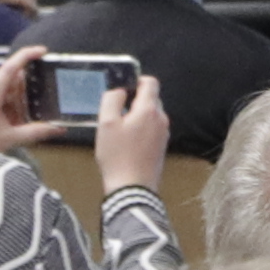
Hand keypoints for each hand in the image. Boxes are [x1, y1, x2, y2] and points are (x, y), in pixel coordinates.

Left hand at [0, 58, 44, 153]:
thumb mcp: (10, 138)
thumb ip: (36, 132)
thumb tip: (58, 129)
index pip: (10, 68)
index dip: (27, 56)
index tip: (42, 51)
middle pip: (13, 81)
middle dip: (26, 95)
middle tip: (29, 113)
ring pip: (7, 88)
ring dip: (16, 102)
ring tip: (13, 124)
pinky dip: (8, 105)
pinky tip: (7, 123)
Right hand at [96, 74, 174, 192]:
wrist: (132, 189)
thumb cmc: (117, 156)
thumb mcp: (106, 123)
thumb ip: (112, 99)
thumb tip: (119, 90)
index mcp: (149, 110)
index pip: (150, 82)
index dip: (135, 80)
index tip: (122, 89)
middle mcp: (161, 120)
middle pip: (150, 99)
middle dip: (134, 101)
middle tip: (115, 114)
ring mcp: (163, 134)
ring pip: (150, 115)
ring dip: (136, 117)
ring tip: (119, 132)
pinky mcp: (161, 147)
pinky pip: (151, 130)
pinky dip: (140, 131)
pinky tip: (126, 144)